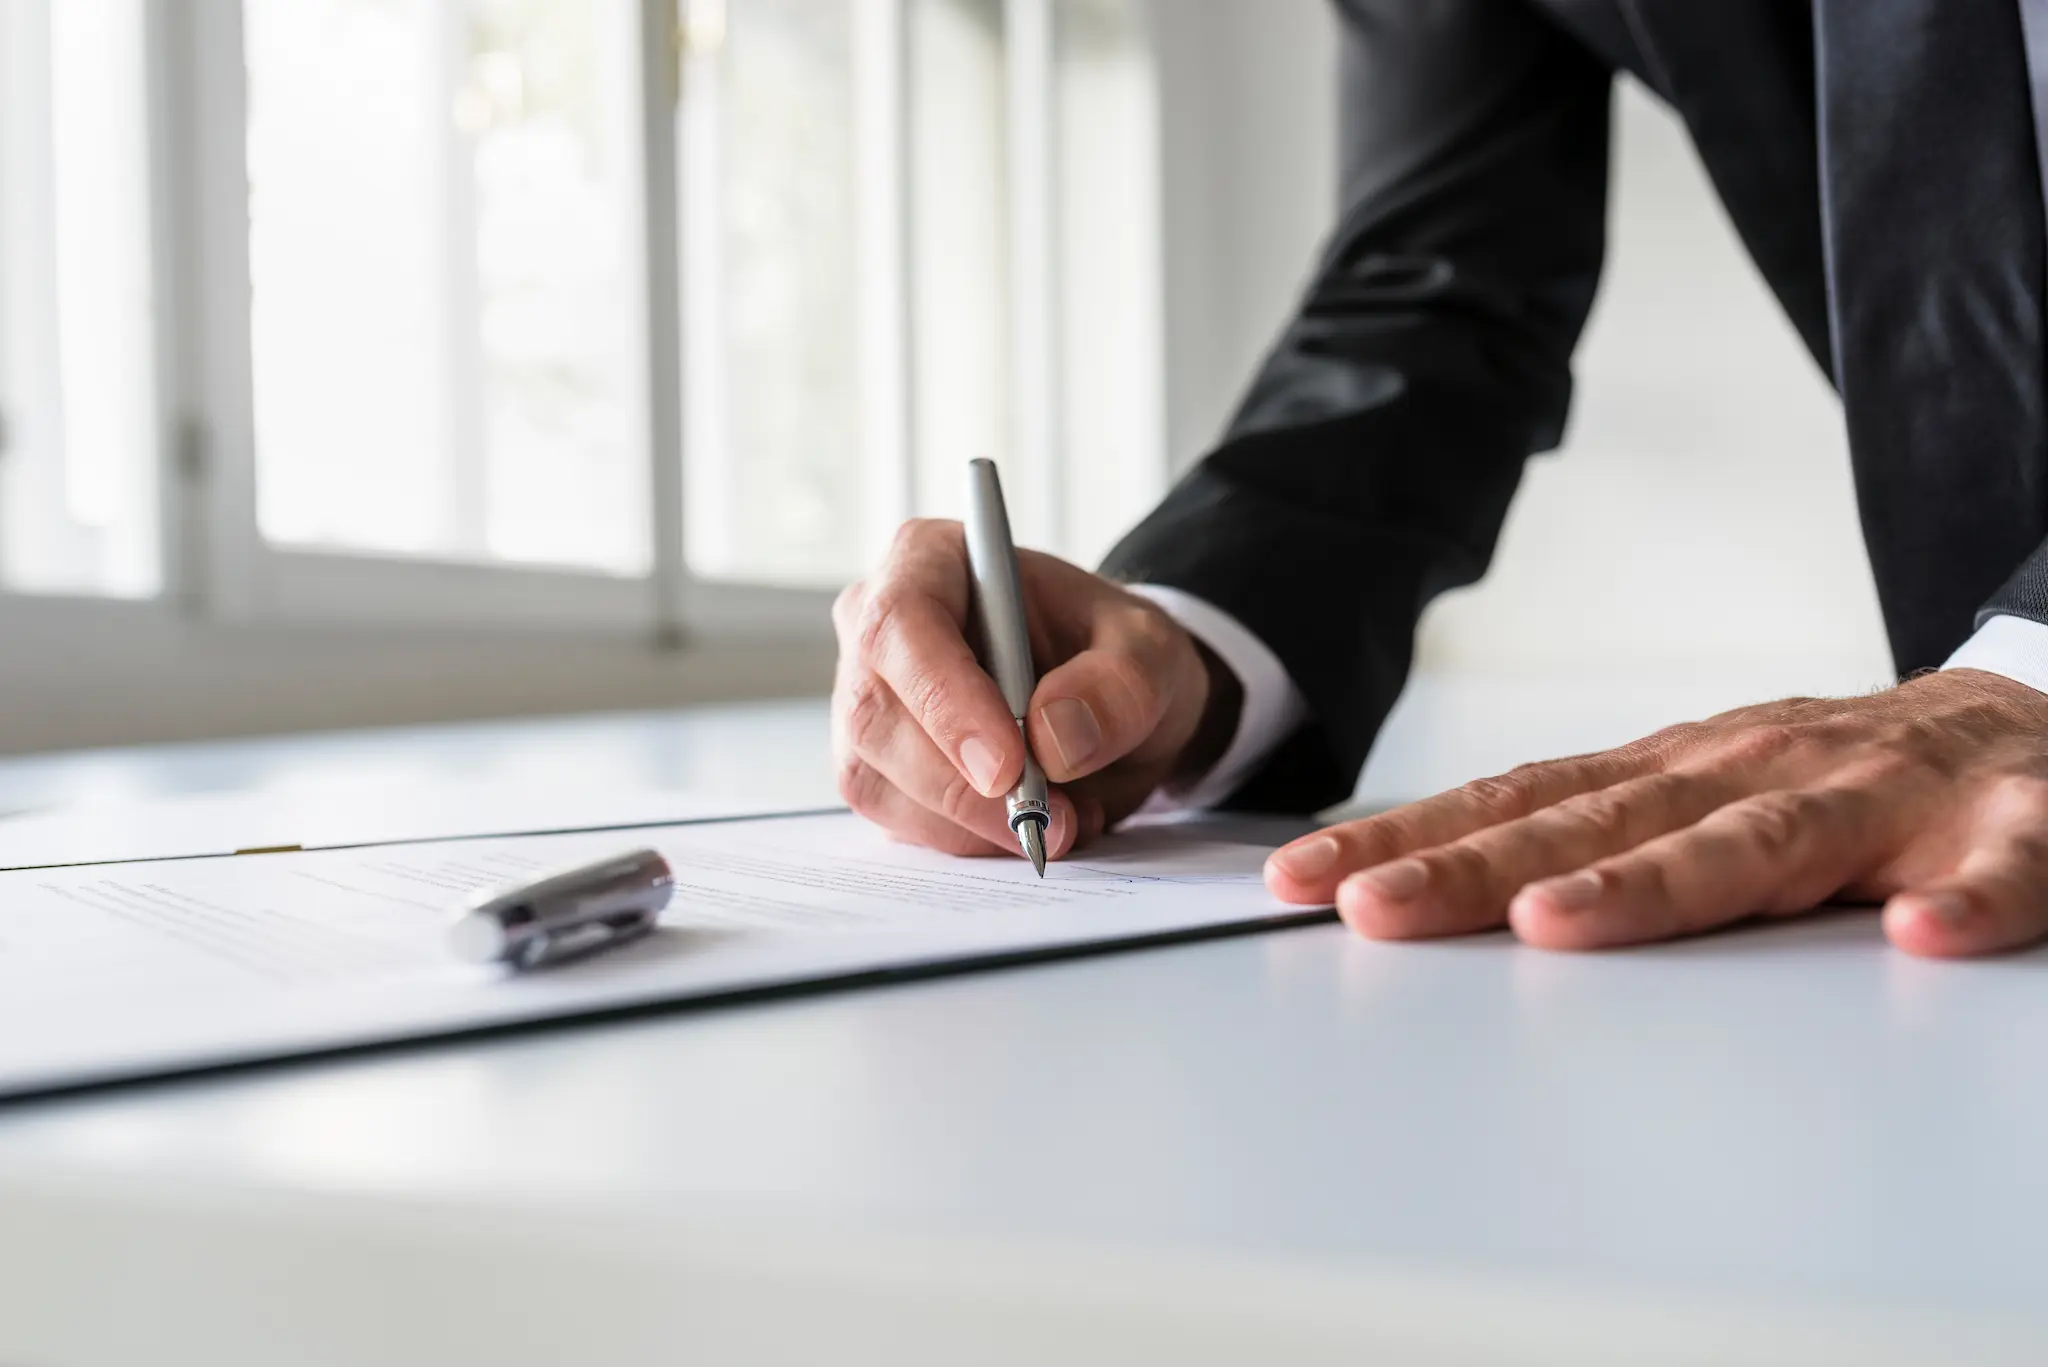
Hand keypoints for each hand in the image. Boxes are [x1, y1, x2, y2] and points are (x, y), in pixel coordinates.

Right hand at [832, 519, 1234, 859]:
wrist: (1105, 700)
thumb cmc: (1113, 654)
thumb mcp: (1151, 654)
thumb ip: (1119, 686)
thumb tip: (1053, 734)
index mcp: (929, 560)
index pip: (900, 625)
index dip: (944, 699)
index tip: (1006, 766)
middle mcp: (876, 628)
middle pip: (877, 716)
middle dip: (965, 787)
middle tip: (1056, 820)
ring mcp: (865, 702)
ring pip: (878, 780)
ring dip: (972, 823)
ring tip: (1065, 817)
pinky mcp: (875, 767)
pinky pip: (897, 822)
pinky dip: (968, 840)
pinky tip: (1026, 822)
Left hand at [1265, 670, 2047, 956]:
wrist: (2036, 726)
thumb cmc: (1845, 781)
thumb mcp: (1703, 803)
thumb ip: (1599, 841)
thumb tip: (1442, 891)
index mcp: (1675, 771)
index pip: (1516, 806)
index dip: (1408, 842)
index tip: (1302, 882)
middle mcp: (1754, 767)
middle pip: (1599, 824)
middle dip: (1477, 869)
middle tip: (1377, 909)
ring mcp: (1880, 792)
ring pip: (1763, 840)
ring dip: (1659, 882)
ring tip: (1567, 923)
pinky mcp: (2014, 824)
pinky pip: (2000, 864)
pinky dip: (1967, 895)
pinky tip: (1927, 937)